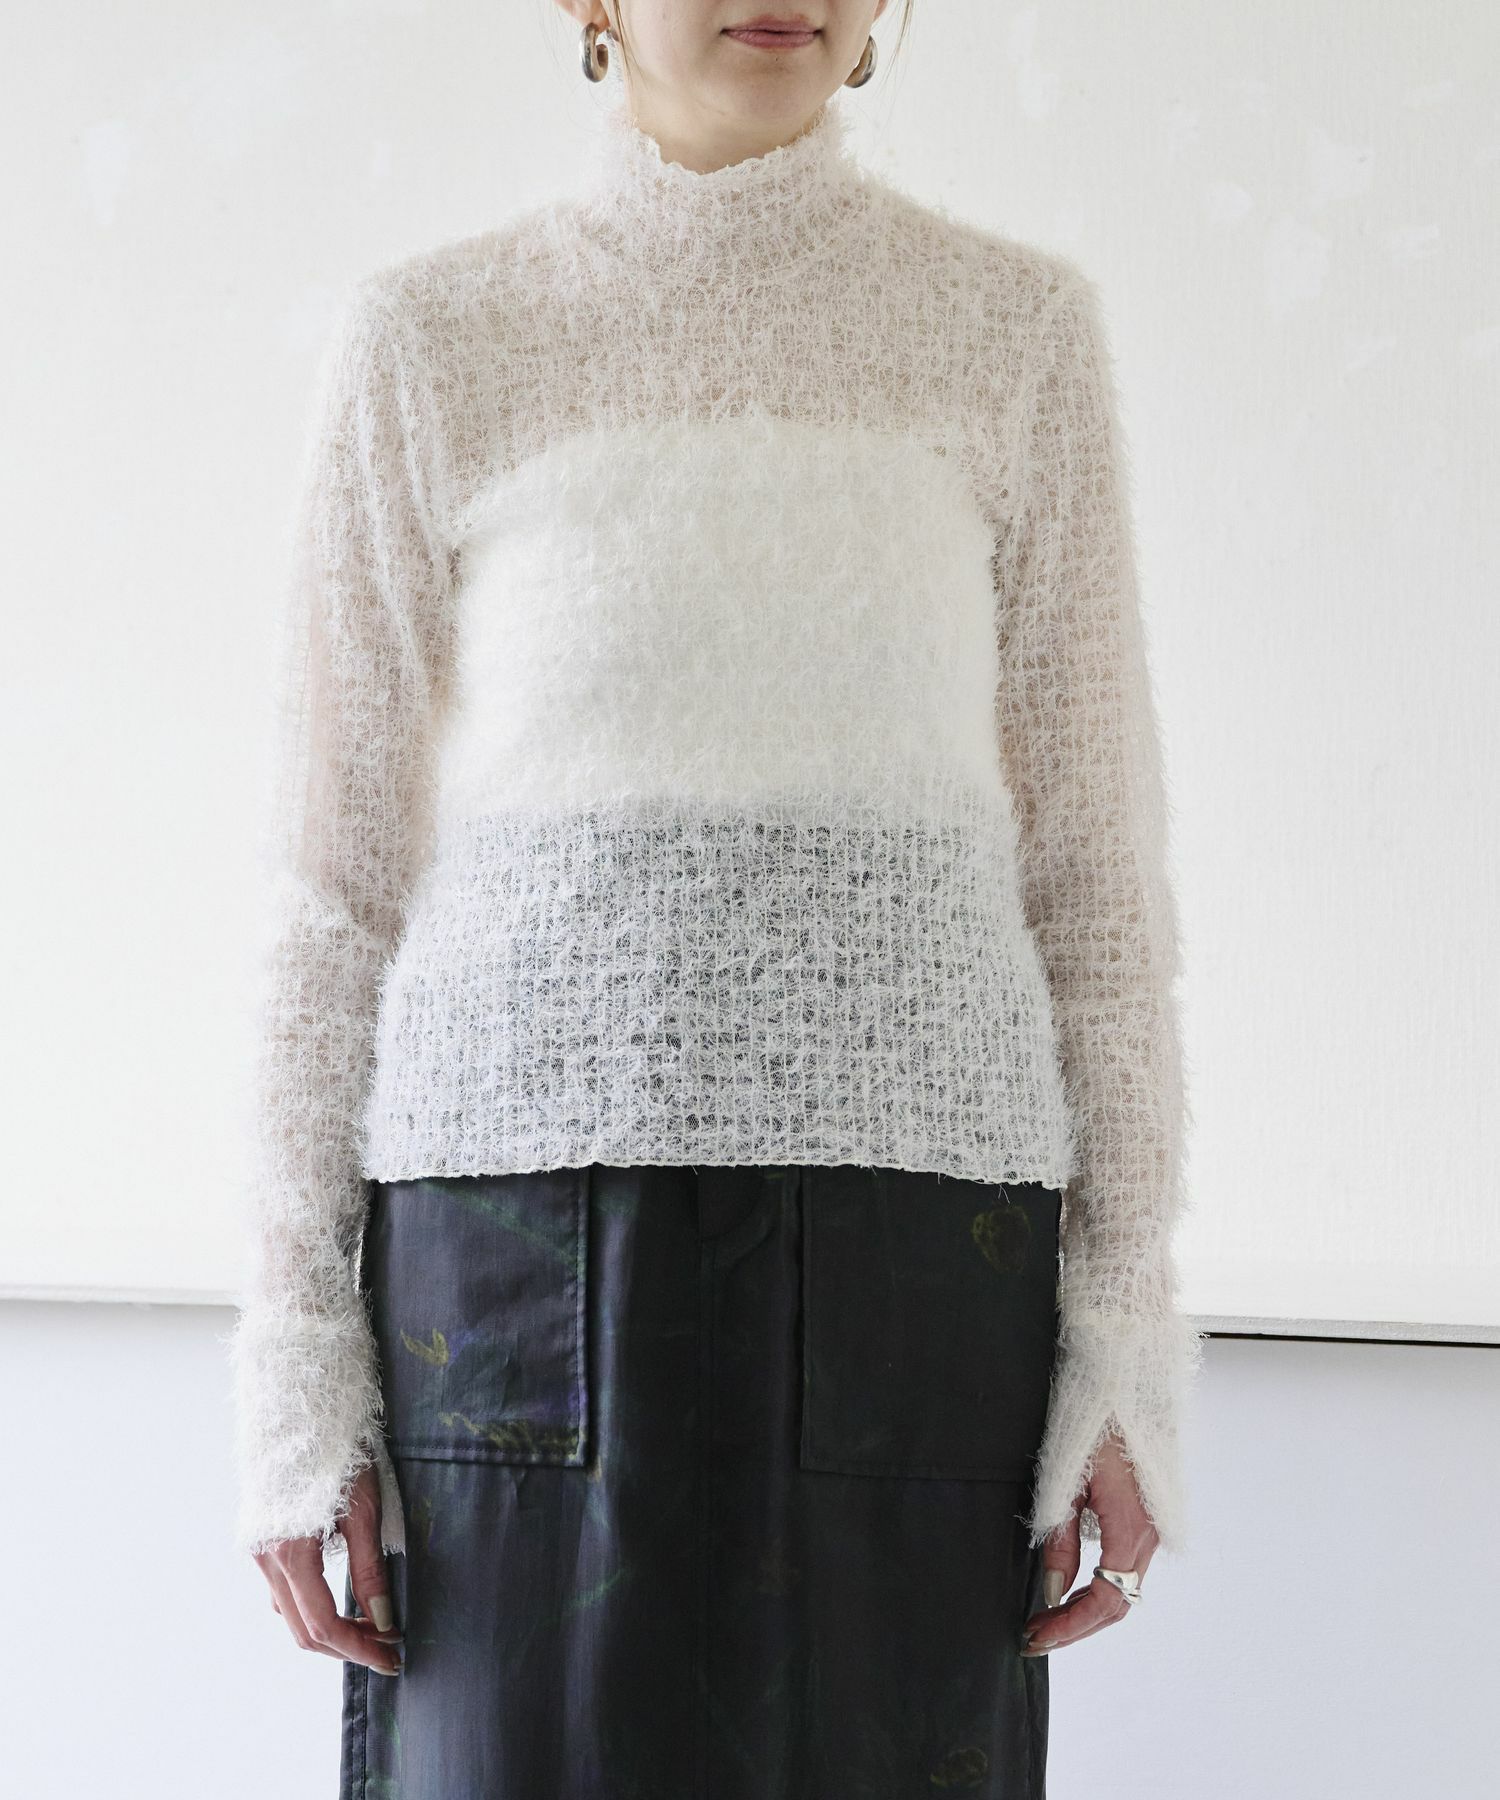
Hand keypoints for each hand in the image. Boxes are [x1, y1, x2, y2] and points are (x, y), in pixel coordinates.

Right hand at [251, 1463, 404, 1675]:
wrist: (302, 1405)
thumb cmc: (338, 1451)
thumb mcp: (363, 1510)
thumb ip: (369, 1569)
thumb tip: (383, 1617)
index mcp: (290, 1554)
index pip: (323, 1625)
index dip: (359, 1648)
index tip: (391, 1657)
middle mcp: (265, 1558)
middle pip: (302, 1628)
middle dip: (346, 1645)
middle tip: (387, 1647)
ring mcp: (258, 1548)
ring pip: (289, 1611)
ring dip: (328, 1627)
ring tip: (371, 1624)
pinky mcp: (261, 1537)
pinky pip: (282, 1587)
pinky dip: (311, 1604)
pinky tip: (340, 1597)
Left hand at [1019, 1430, 1158, 1655]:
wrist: (1122, 1382)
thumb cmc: (1090, 1423)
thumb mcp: (1063, 1482)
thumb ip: (1060, 1541)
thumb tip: (1053, 1593)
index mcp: (1131, 1529)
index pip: (1106, 1600)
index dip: (1070, 1626)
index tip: (1035, 1636)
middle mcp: (1149, 1535)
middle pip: (1117, 1603)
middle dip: (1075, 1626)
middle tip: (1033, 1637)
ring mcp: (1151, 1526)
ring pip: (1123, 1588)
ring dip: (1086, 1610)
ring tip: (1045, 1618)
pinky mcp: (1144, 1516)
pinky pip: (1124, 1567)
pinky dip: (1098, 1586)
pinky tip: (1070, 1587)